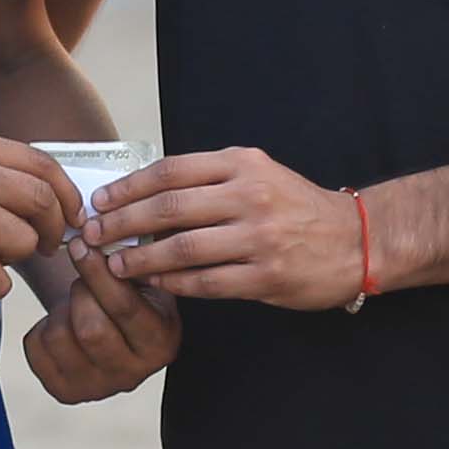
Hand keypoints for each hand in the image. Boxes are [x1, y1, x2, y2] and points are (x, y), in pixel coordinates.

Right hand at [0, 131, 73, 317]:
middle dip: (52, 232)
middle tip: (45, 248)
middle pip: (43, 201)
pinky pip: (2, 279)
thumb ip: (1, 181)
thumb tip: (66, 203)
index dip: (68, 195)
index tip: (74, 217)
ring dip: (8, 262)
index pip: (42, 164)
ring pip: (26, 241)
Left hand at [22, 253, 180, 401]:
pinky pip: (37, 349)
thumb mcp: (142, 277)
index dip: (98, 273)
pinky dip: (41, 328)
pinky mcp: (65, 391)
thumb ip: (131, 261)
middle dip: (79, 293)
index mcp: (161, 343)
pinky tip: (62, 324)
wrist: (110, 326)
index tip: (82, 245)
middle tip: (80, 278)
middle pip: (90, 329)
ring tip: (74, 304)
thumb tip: (104, 239)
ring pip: (60, 338)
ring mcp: (96, 388)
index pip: (125, 308)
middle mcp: (132, 374)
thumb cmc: (128, 293)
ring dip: (60, 310)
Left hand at [92, 146, 366, 309]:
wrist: (358, 239)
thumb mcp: (258, 174)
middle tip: (91, 235)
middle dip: (121, 223)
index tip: (99, 201)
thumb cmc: (297, 207)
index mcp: (242, 164)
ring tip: (112, 265)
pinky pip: (207, 282)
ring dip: (140, 259)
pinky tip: (153, 284)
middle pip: (168, 208)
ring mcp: (259, 238)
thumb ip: (209, 179)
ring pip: (182, 248)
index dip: (128, 188)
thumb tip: (144, 193)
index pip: (171, 171)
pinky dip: (174, 283)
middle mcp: (249, 196)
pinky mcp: (267, 276)